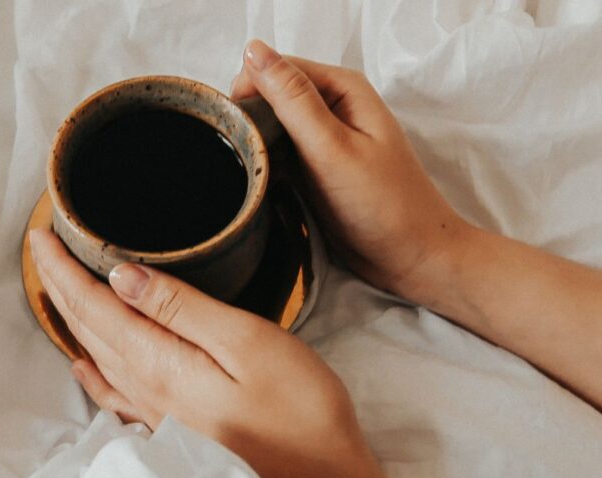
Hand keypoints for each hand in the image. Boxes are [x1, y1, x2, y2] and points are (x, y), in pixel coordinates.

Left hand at [29, 228, 386, 477]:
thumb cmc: (300, 410)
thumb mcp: (247, 342)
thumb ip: (181, 308)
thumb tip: (122, 277)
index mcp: (161, 363)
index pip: (93, 306)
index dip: (63, 268)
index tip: (41, 236)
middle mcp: (148, 390)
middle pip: (87, 329)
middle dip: (59, 285)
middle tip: (41, 249)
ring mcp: (158, 413)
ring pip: (96, 356)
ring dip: (72, 319)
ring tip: (58, 289)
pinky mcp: (174, 427)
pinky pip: (114, 392)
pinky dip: (92, 371)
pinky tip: (85, 366)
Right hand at [235, 41, 601, 408]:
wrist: (412, 258)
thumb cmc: (384, 205)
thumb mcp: (332, 148)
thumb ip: (292, 99)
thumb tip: (254, 50)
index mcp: (343, 88)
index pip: (276, 67)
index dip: (247, 90)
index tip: (232, 125)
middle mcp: (334, 105)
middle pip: (270, 94)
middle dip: (249, 118)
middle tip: (244, 155)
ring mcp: (324, 137)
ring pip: (270, 125)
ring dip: (255, 143)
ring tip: (252, 170)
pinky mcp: (316, 166)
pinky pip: (278, 152)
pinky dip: (265, 163)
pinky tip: (260, 182)